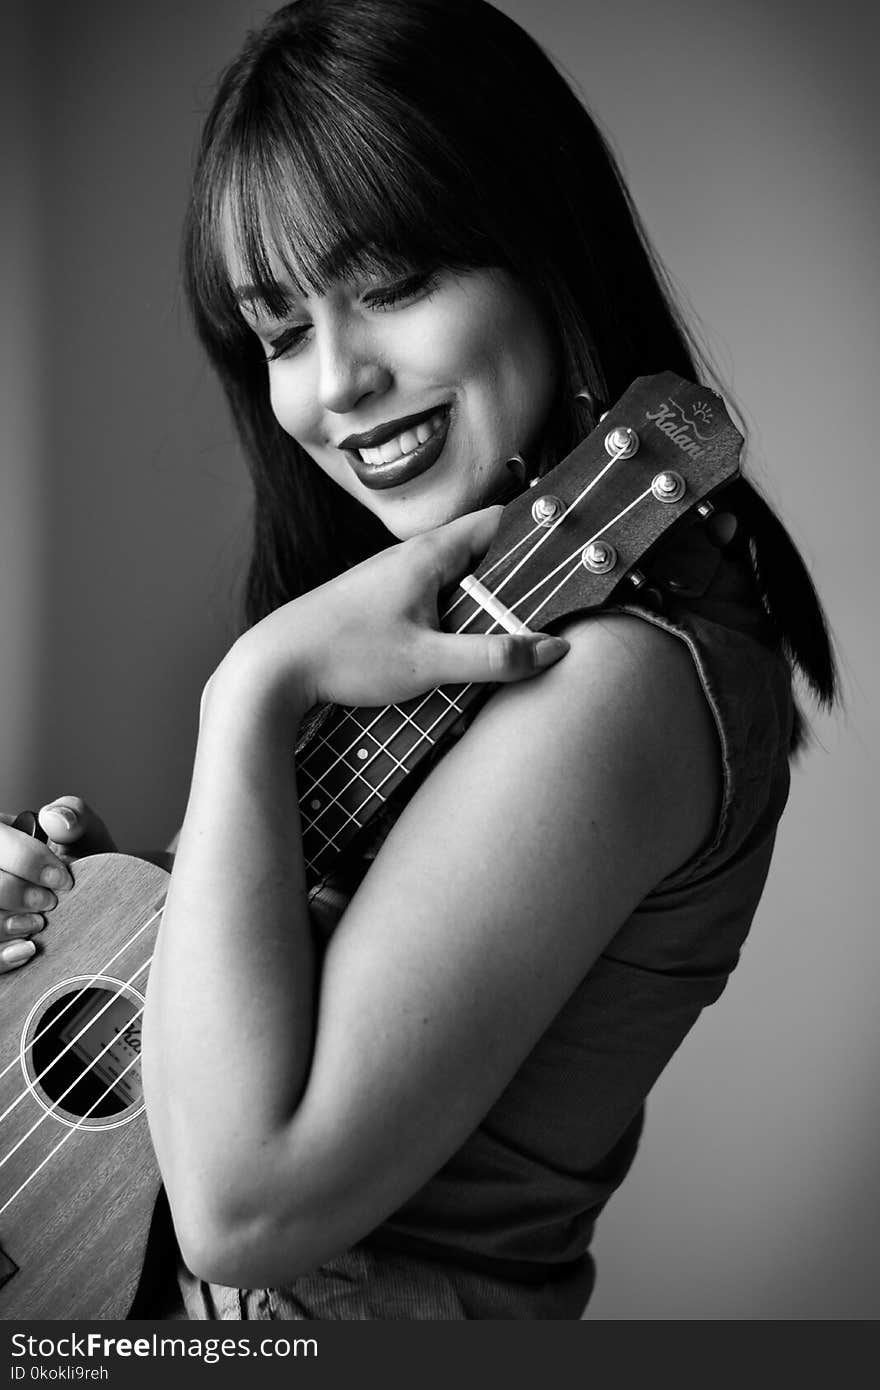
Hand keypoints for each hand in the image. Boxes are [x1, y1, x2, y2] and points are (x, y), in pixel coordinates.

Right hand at [0, 797, 115, 973]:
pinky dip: (1, 955)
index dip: (23, 859)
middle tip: (49, 903)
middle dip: (12, 893)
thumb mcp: (85, 837)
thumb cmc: (85, 868)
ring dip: (3, 923)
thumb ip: (74, 817)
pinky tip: (26, 950)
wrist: (97, 907)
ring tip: (38, 925)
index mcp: (1, 839)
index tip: (60, 879)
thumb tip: (54, 818)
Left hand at [220, 507, 569, 712]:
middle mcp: (406, 557)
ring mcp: (387, 579)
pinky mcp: (373, 604)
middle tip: (553, 594)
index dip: (535, 531)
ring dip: (482, 595)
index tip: (569, 545)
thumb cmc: (344, 657)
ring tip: (513, 622)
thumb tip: (552, 649)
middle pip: (478, 550)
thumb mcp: (428, 664)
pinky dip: (452, 611)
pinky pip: (427, 596)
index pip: (496, 522)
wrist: (271, 669)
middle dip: (515, 570)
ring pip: (451, 576)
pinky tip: (458, 642)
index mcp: (427, 556)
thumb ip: (493, 658)